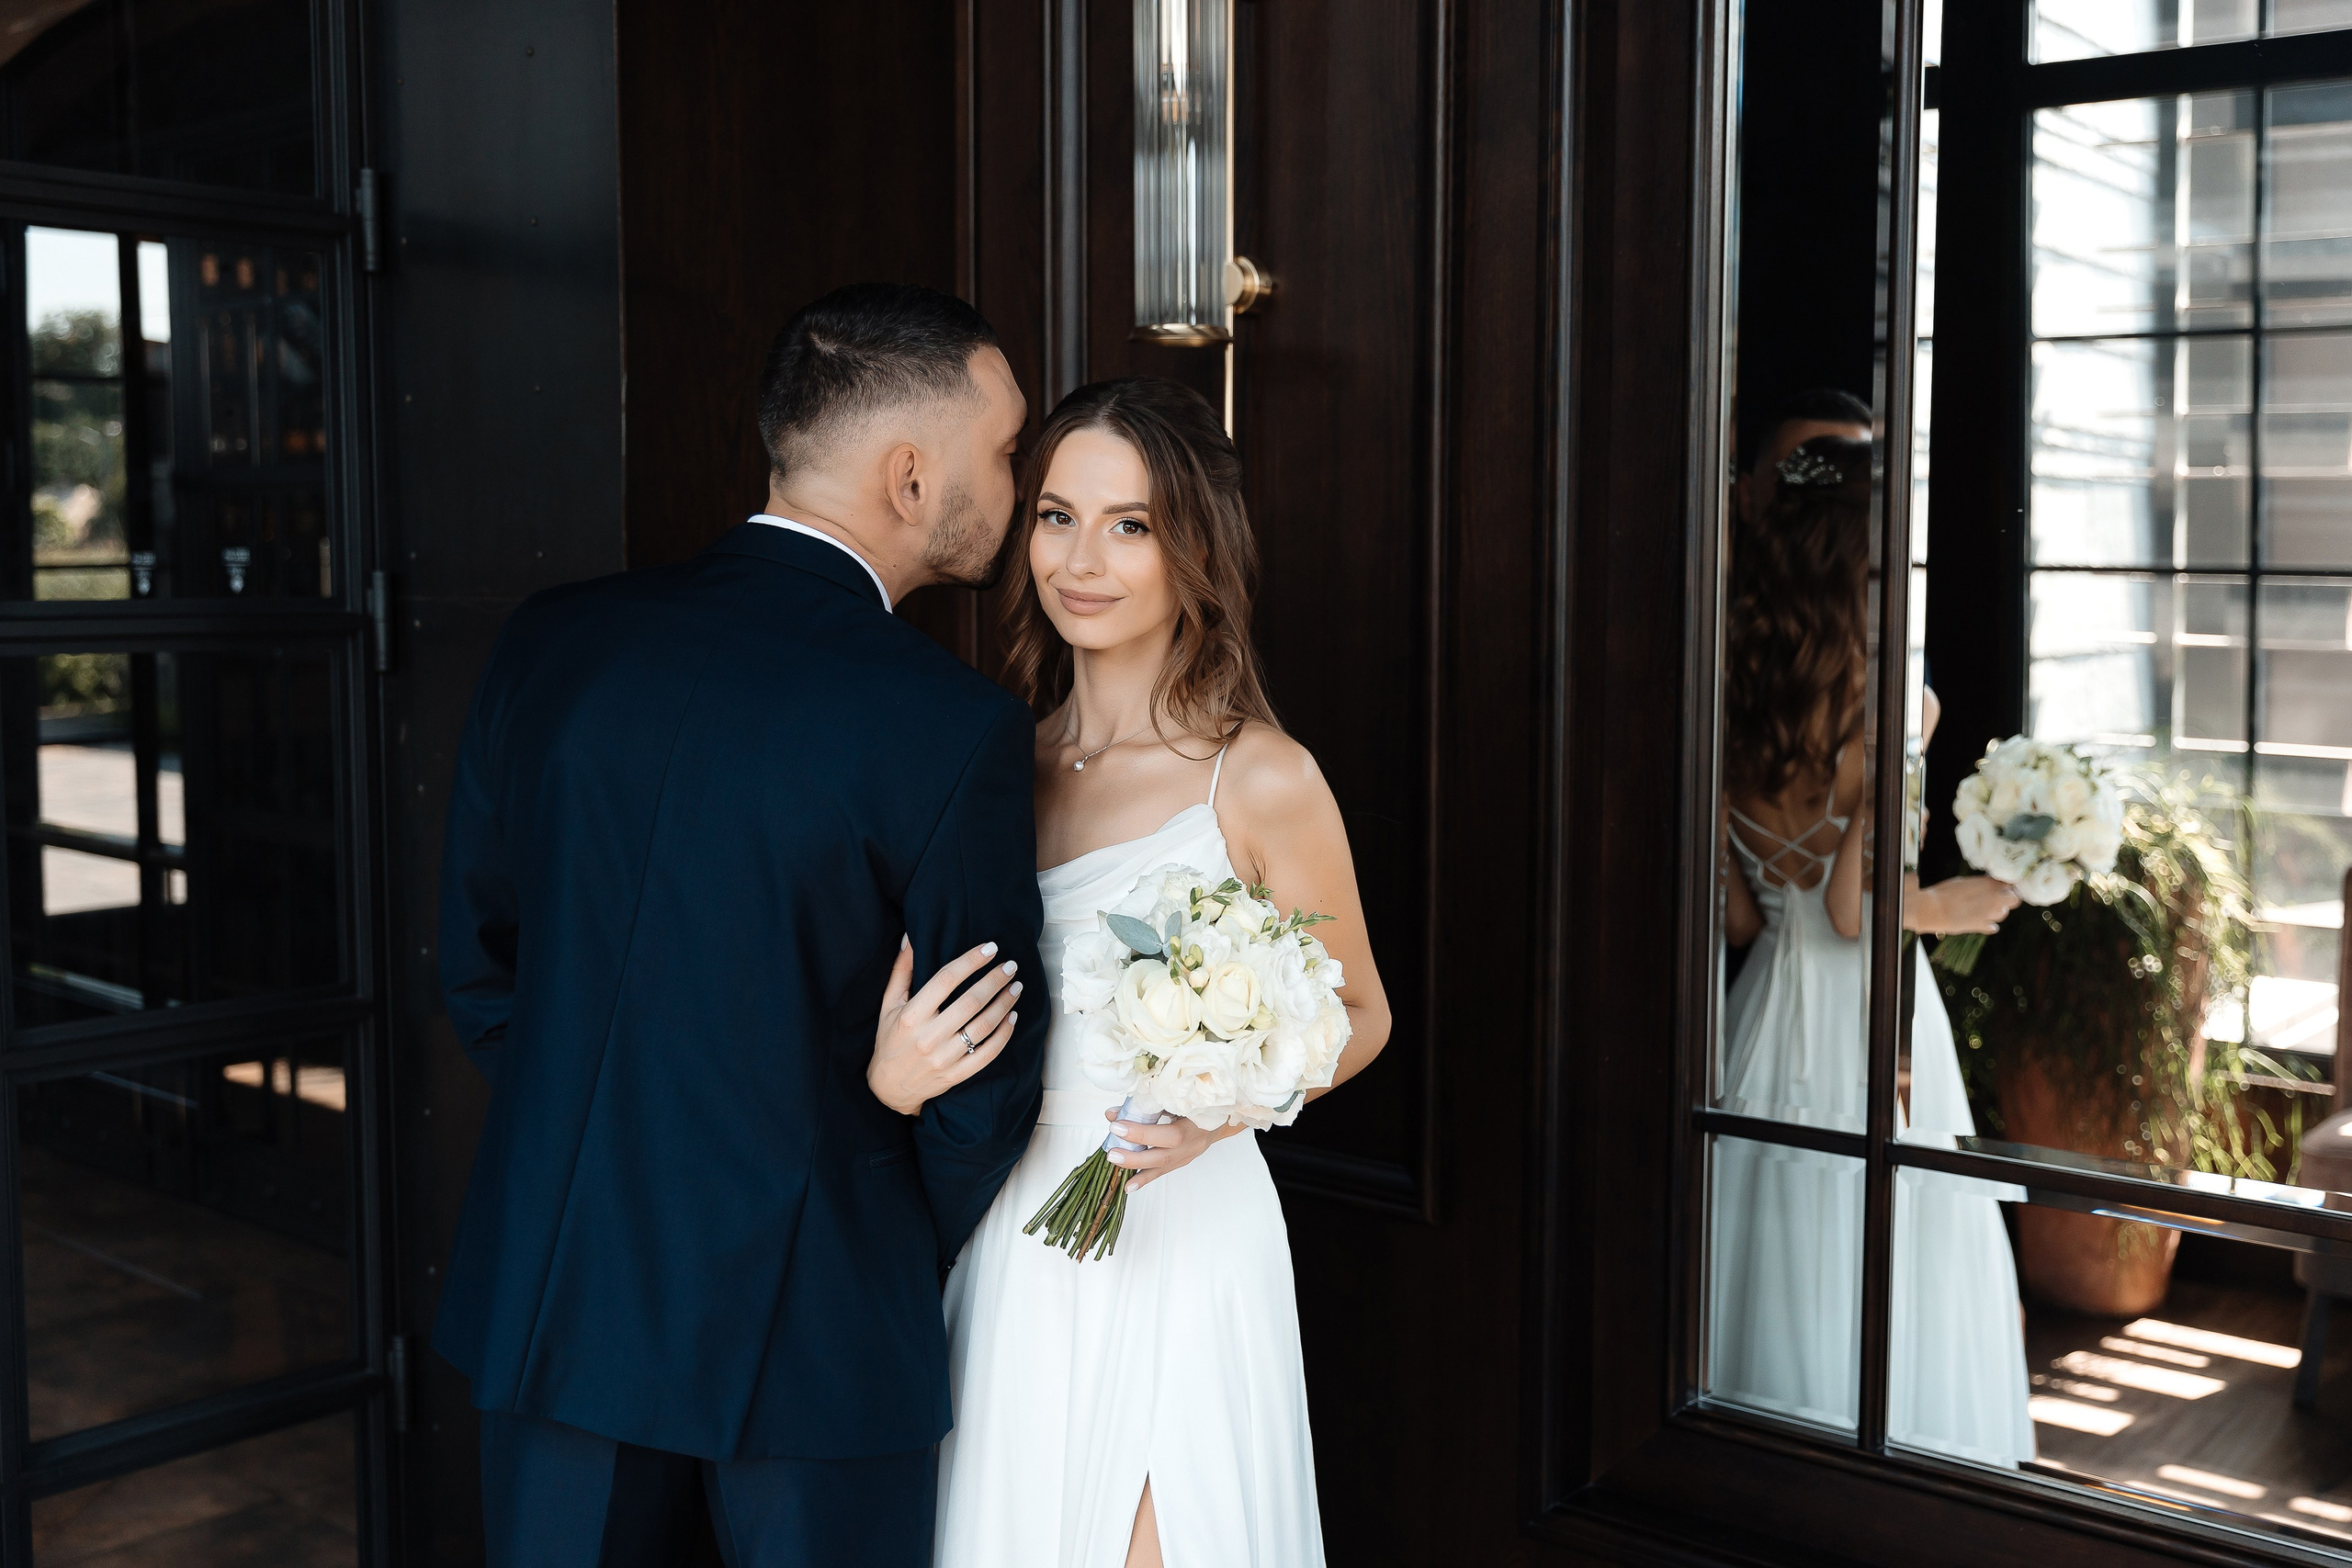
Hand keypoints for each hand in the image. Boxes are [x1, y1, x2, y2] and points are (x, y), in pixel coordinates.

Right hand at [868, 937, 1021, 1115]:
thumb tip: (911, 938)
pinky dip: (1004, 1034)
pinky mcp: (956, 1074)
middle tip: (1010, 965)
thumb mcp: (889, 1004)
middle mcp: (928, 1037)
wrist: (889, 1088)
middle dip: (995, 980)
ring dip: (1004, 1004)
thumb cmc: (890, 1039)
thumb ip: (901, 971)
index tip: (990, 948)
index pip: (946, 979)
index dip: (970, 961)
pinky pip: (987, 1054)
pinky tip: (1012, 1017)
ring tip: (1016, 986)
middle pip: (970, 1002)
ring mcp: (944, 1058)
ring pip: (983, 1026)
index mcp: (911, 1015)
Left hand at [1103, 1108, 1240, 1190]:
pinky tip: (1129, 1186)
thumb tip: (1112, 1114)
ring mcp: (1187, 1154)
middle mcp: (1192, 1143)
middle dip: (1135, 1155)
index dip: (1142, 1132)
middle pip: (1164, 1155)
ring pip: (1162, 1166)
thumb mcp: (1176, 1097)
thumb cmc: (1197, 1101)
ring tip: (1115, 1163)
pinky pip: (1163, 1171)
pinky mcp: (1182, 1160)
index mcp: (1195, 1124)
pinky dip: (1145, 1178)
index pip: (1168, 1134)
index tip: (1118, 1126)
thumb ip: (1147, 1105)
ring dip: (1136, 1166)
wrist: (1221, 1115)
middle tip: (1112, 1152)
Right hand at [1908, 875, 2019, 935]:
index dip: (2004, 885)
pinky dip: (1989, 925)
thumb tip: (1987, 884)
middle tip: (1998, 897)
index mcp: (1990, 885)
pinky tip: (1981, 921)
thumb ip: (1981, 884)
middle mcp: (1994, 899)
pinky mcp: (1982, 926)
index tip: (1998, 886)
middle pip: (2015, 900)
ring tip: (1984, 909)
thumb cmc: (1944, 892)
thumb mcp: (1964, 882)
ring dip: (1997, 911)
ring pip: (2003, 914)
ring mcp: (1989, 914)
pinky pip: (1993, 927)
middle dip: (2008, 898)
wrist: (1933, 910)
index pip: (2009, 884)